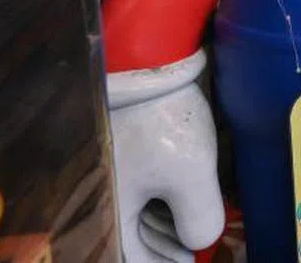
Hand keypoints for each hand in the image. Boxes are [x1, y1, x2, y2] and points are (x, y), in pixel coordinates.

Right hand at [107, 51, 224, 261]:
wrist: (142, 57)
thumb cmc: (160, 117)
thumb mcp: (190, 171)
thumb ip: (199, 216)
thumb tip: (201, 241)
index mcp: (107, 210)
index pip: (129, 259)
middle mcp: (99, 195)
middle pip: (128, 240)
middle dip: (163, 250)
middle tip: (192, 252)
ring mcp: (107, 172)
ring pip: (132, 217)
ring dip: (163, 229)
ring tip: (192, 229)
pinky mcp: (117, 151)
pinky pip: (134, 191)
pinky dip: (158, 203)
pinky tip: (181, 199)